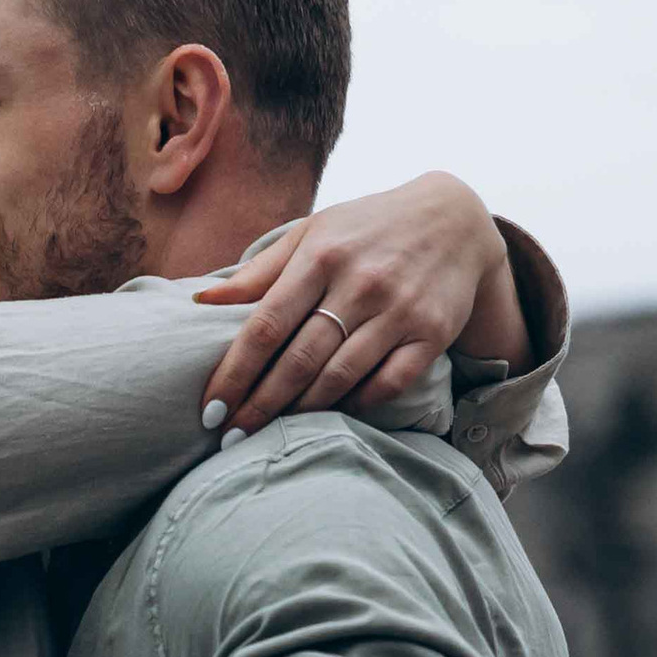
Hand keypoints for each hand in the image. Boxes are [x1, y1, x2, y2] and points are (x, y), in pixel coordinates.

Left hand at [194, 171, 505, 438]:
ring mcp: (398, 310)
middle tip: (231, 438)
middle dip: (259, 405)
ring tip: (273, 434)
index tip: (210, 409)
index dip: (234, 372)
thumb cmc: (367, 227)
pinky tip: (334, 416)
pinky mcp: (431, 332)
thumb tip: (200, 301)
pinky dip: (358, 404)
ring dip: (302, 411)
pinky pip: (388, 382)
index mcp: (320, 256)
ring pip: (340, 376)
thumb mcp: (313, 232)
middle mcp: (359, 283)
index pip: (266, 326)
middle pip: (298, 360)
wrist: (455, 218)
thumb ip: (260, 271)